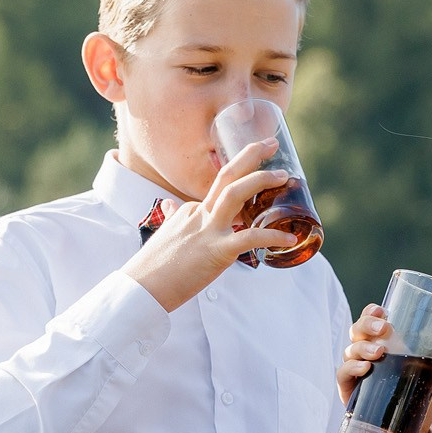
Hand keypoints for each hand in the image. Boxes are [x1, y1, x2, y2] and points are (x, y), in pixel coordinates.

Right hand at [123, 141, 298, 311]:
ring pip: (236, 194)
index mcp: (189, 210)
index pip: (218, 188)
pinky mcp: (217, 252)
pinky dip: (272, 236)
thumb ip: (172, 217)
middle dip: (250, 156)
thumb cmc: (153, 267)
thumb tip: (169, 204)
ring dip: (261, 181)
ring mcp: (207, 231)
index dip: (242, 177)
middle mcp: (199, 214)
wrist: (142, 288)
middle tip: (271, 143)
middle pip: (226, 176)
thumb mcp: (164, 234)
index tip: (260, 171)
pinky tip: (289, 238)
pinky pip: (250, 238)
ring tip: (284, 178)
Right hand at [337, 303, 431, 432]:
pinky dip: (351, 369)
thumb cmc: (424, 397)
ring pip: (350, 350)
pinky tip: (365, 369)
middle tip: (384, 329)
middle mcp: (367, 354)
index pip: (372, 321)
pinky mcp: (350, 391)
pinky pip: (342, 374)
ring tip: (379, 353)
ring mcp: (357, 372)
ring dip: (362, 347)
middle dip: (366, 325)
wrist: (414, 431)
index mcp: (386, 344)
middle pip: (357, 331)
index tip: (382, 310)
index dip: (371, 312)